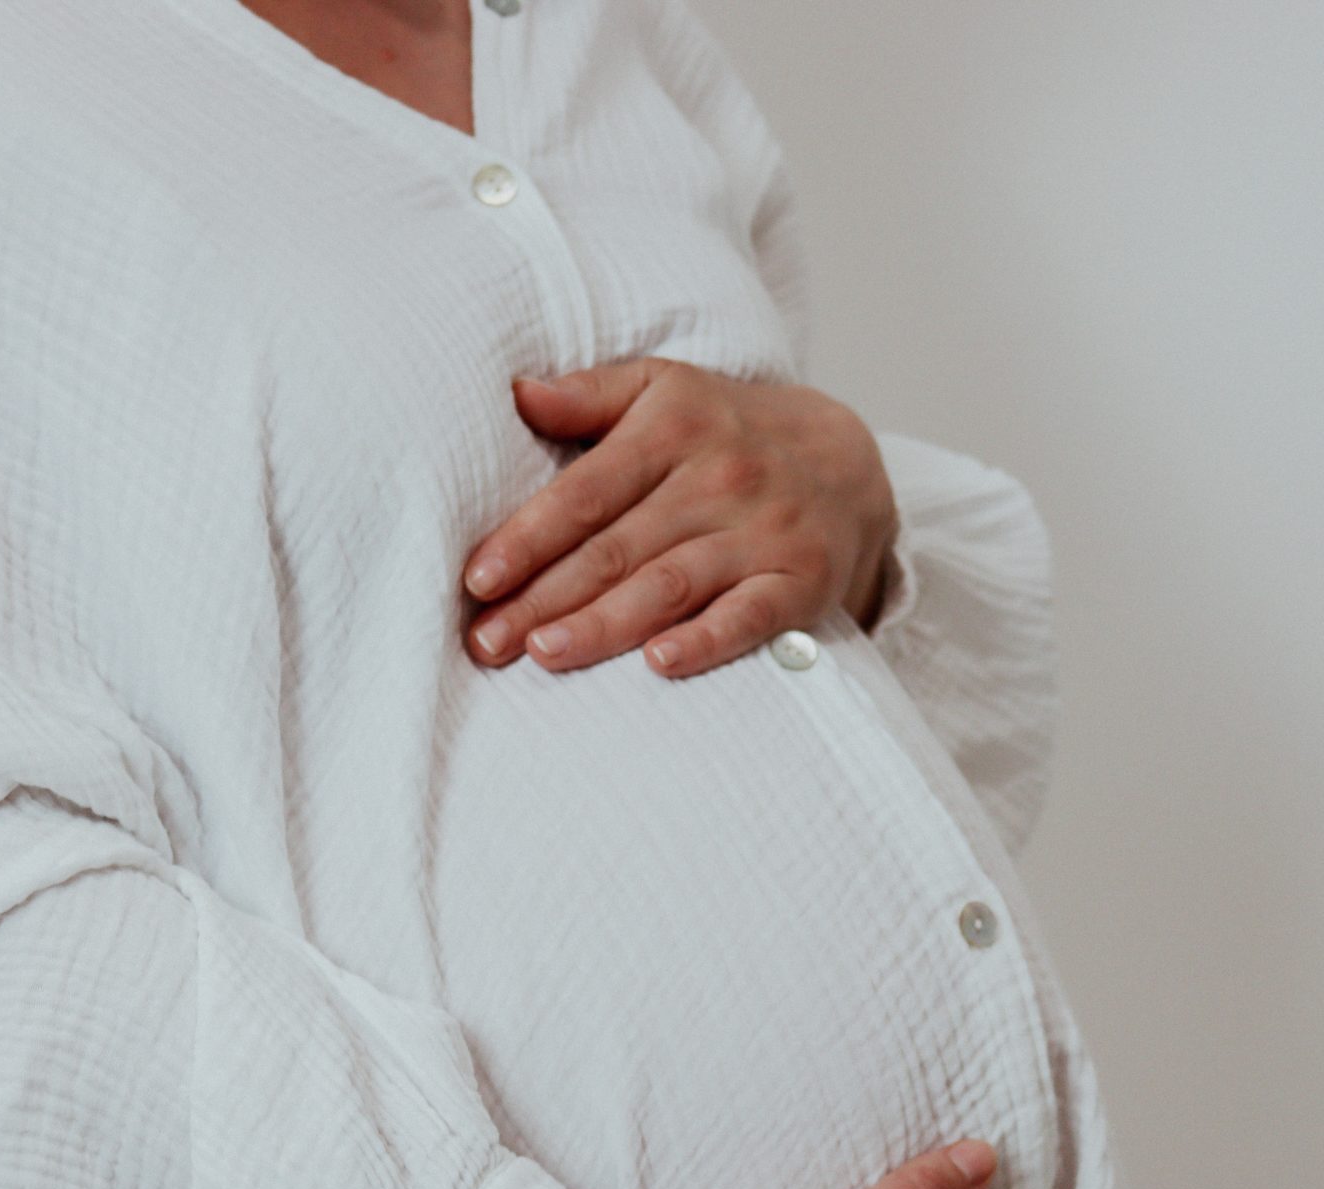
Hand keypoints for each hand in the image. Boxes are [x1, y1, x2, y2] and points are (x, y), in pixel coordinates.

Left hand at [462, 357, 899, 677]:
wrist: (846, 461)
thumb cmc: (727, 431)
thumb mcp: (665, 390)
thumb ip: (590, 395)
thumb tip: (518, 392)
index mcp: (673, 428)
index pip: (585, 493)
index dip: (527, 538)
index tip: (477, 579)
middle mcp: (718, 479)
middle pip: (615, 549)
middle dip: (544, 599)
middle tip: (486, 642)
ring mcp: (762, 532)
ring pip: (670, 585)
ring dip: (604, 624)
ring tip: (543, 654)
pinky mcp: (800, 580)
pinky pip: (750, 615)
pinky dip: (707, 640)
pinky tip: (659, 663)